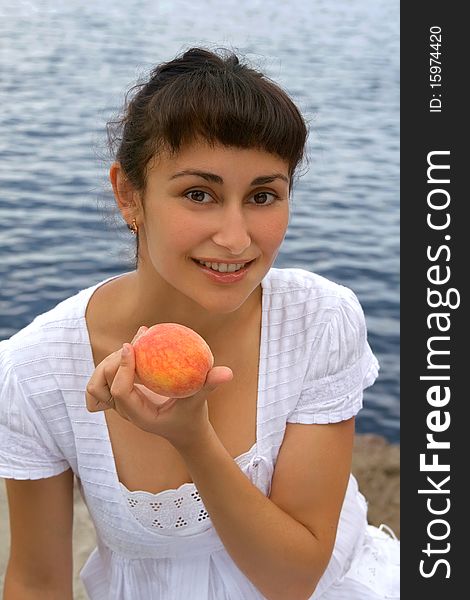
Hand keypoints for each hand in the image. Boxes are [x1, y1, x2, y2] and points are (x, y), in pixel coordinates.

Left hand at [85, 326, 232, 449]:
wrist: (183, 430)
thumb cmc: (192, 417)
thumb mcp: (201, 402)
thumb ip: (210, 386)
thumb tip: (228, 372)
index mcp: (139, 416)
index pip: (121, 392)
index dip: (122, 368)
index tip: (131, 346)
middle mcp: (125, 411)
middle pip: (103, 384)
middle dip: (114, 361)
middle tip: (136, 341)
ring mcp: (121, 404)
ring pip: (99, 381)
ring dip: (111, 361)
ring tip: (135, 343)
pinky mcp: (122, 394)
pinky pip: (108, 377)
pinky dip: (115, 362)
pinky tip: (134, 346)